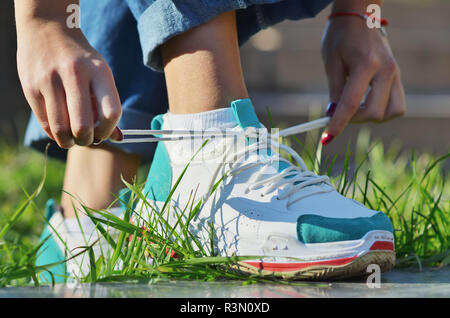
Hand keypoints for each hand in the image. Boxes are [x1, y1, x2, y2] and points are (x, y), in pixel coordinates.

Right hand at [16, 20, 121, 147]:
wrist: (47, 28)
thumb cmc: (81, 60)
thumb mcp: (100, 75)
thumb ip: (108, 106)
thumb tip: (118, 138)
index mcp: (98, 71)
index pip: (111, 112)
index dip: (108, 130)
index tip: (104, 133)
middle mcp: (74, 74)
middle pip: (82, 126)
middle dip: (86, 140)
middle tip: (86, 138)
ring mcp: (49, 80)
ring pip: (61, 128)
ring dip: (69, 141)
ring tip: (72, 138)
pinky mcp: (30, 86)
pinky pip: (45, 122)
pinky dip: (54, 133)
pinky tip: (60, 129)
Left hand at [320, 15, 405, 143]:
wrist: (359, 16)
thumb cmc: (340, 36)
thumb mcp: (331, 62)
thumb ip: (334, 91)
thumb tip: (334, 116)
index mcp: (366, 64)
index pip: (351, 103)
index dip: (338, 123)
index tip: (327, 137)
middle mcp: (386, 70)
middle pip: (375, 112)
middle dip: (354, 119)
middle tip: (338, 112)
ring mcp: (396, 73)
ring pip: (393, 112)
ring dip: (372, 117)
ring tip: (354, 108)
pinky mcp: (398, 76)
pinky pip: (396, 104)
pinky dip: (381, 110)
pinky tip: (366, 103)